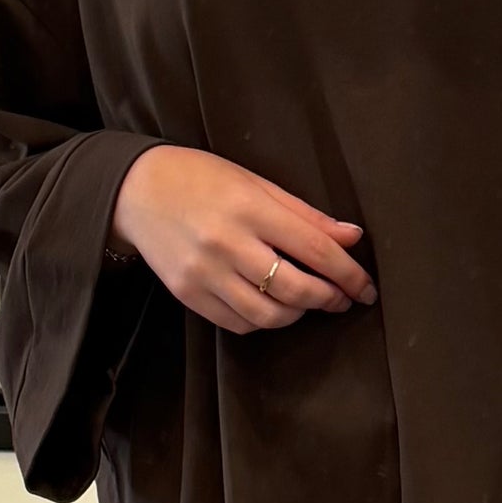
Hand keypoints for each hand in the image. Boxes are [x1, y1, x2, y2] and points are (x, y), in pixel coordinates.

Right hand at [111, 144, 375, 335]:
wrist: (136, 191)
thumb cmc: (202, 179)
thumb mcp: (256, 183)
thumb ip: (305, 214)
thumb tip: (352, 237)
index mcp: (249, 208)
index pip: (314, 249)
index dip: (347, 273)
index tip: (365, 287)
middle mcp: (226, 243)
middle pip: (294, 288)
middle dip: (328, 299)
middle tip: (342, 298)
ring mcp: (204, 273)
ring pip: (268, 315)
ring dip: (298, 314)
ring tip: (307, 302)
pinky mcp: (188, 294)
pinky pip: (238, 323)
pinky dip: (264, 320)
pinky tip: (272, 306)